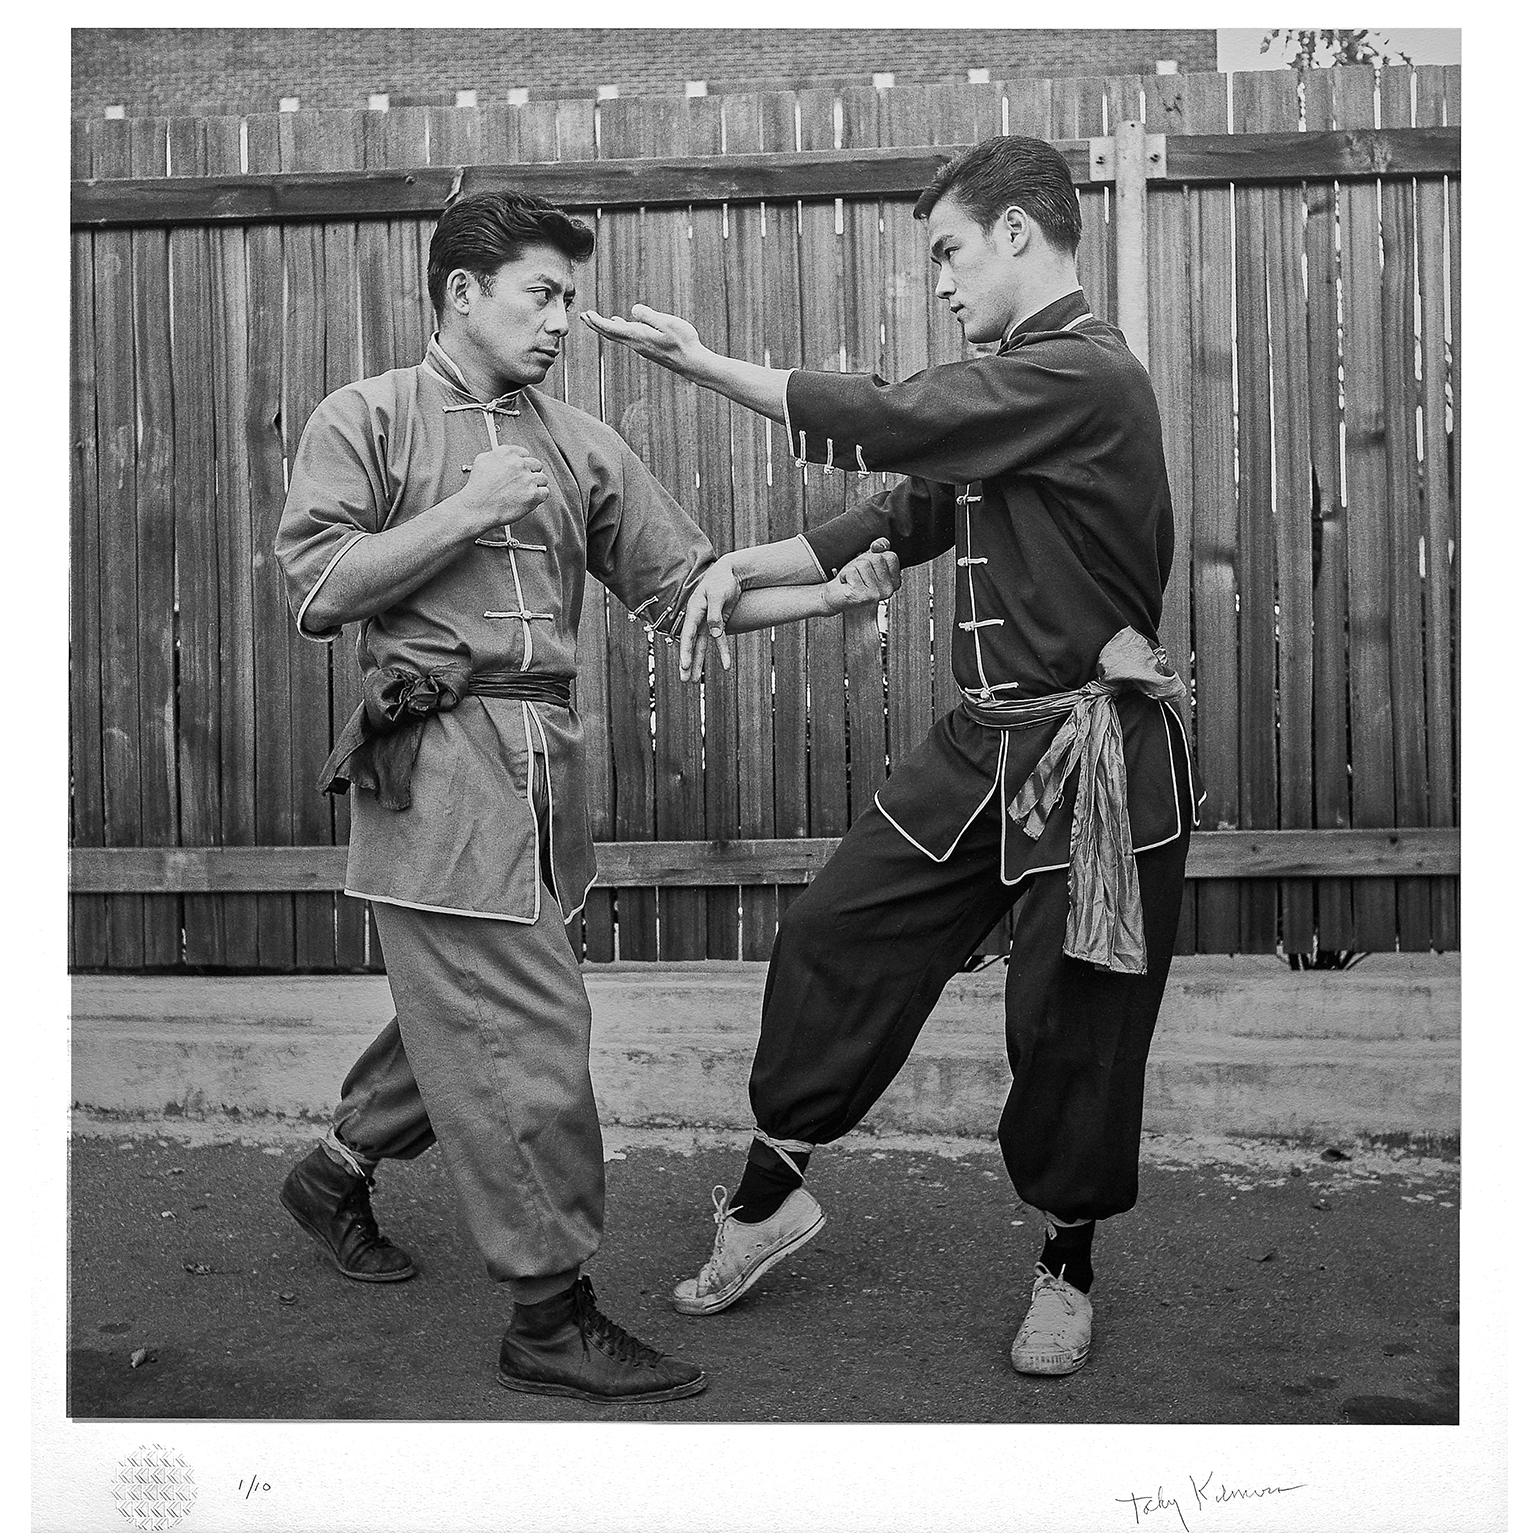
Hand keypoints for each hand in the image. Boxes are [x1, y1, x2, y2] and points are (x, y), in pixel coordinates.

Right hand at [458, 445, 548, 532]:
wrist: (477, 507)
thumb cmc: (478, 489)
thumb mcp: (481, 461)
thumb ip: (496, 455)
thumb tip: (503, 456)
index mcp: (507, 454)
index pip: (524, 453)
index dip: (523, 463)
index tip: (522, 468)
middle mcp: (519, 464)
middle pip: (536, 465)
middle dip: (531, 473)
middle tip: (525, 481)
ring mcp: (527, 479)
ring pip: (542, 479)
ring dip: (536, 485)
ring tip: (526, 491)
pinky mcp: (533, 494)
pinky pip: (545, 492)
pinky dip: (539, 496)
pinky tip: (531, 498)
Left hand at [581, 304, 709, 378]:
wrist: (692, 363)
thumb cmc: (684, 342)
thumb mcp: (667, 323)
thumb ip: (649, 315)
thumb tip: (633, 311)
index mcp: (638, 336)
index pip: (612, 329)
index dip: (597, 322)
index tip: (586, 315)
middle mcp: (637, 344)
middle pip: (611, 334)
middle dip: (596, 325)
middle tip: (584, 316)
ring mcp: (642, 347)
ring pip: (619, 336)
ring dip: (606, 327)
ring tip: (597, 320)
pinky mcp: (649, 348)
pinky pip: (629, 337)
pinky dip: (619, 330)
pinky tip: (621, 324)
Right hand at [677, 559, 743, 681]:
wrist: (731, 573)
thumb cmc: (722, 581)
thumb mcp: (719, 596)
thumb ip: (715, 615)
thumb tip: (715, 634)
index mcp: (694, 610)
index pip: (688, 634)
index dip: (686, 651)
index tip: (685, 665)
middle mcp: (697, 618)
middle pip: (691, 644)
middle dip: (687, 663)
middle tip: (684, 680)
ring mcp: (707, 622)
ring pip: (701, 646)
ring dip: (698, 663)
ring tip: (694, 681)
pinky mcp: (718, 624)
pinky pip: (718, 641)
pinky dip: (722, 652)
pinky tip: (725, 665)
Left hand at [821, 538, 899, 613]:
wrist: (836, 597)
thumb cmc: (852, 580)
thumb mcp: (867, 561)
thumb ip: (879, 549)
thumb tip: (881, 544)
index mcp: (893, 582)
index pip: (891, 557)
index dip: (876, 555)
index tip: (867, 566)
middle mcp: (887, 590)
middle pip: (877, 558)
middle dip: (862, 561)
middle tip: (857, 574)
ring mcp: (876, 594)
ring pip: (864, 564)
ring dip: (852, 568)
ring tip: (852, 579)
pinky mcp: (863, 597)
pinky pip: (853, 571)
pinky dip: (845, 574)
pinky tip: (847, 583)